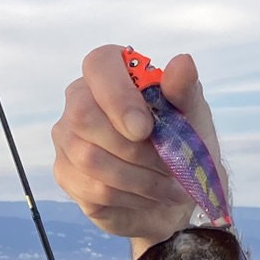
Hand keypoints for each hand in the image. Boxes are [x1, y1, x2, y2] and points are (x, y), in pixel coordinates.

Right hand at [51, 44, 226, 248]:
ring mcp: (67, 138)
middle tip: (168, 164)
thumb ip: (184, 91)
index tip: (146, 128)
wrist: (178, 194)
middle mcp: (79, 100)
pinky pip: (92, 188)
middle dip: (132, 147)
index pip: (98, 65)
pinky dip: (130, 196)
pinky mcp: (66, 174)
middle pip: (82, 115)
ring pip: (88, 157)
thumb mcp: (193, 118)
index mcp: (111, 74)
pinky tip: (147, 196)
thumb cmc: (183, 146)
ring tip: (167, 185)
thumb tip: (182, 62)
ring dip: (138, 177)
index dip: (118, 96)